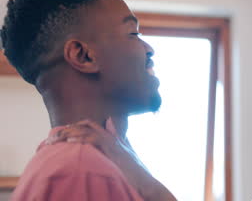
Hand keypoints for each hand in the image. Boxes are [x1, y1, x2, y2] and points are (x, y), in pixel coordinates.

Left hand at [46, 119, 176, 200]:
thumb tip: (111, 121)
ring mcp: (113, 143)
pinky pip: (95, 140)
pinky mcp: (114, 151)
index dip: (74, 127)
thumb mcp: (127, 152)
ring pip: (88, 130)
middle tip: (52, 138)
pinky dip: (82, 139)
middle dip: (68, 129)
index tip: (61, 134)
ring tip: (55, 139)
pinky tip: (70, 143)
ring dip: (69, 133)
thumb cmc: (136, 172)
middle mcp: (113, 138)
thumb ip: (119, 138)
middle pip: (86, 125)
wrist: (146, 182)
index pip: (90, 124)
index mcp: (113, 138)